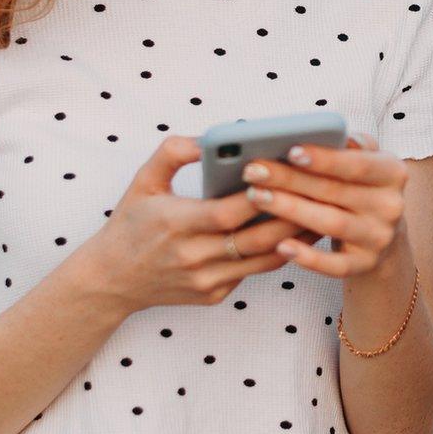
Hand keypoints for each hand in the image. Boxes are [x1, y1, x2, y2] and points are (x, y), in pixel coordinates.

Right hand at [84, 136, 320, 312]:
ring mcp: (205, 281)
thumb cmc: (131, 223)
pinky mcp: (213, 295)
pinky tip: (295, 236)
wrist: (111, 280)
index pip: (227, 213)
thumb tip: (208, 138)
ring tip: (321, 214)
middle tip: (320, 194)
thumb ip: (173, 152)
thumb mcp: (143, 180)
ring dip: (294, 239)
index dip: (257, 197)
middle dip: (290, 217)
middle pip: (255, 240)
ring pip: (262, 261)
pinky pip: (252, 272)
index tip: (283, 175)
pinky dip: (275, 254)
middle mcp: (193, 257)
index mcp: (176, 225)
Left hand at [240, 133, 409, 278]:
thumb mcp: (366, 161)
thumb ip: (350, 145)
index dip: (324, 159)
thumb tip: (330, 133)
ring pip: (331, 224)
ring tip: (256, 196)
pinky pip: (334, 265)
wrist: (383, 235)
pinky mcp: (366, 265)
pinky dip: (309, 258)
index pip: (356, 164)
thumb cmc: (360, 187)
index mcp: (393, 173)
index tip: (290, 151)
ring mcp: (379, 238)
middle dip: (290, 180)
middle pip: (334, 191)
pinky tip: (281, 246)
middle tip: (253, 171)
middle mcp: (391, 206)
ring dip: (290, 210)